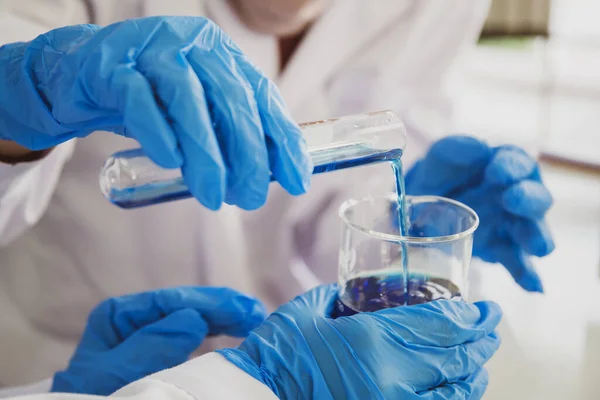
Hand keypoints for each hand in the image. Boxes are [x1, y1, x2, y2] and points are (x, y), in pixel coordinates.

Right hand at [0, 16, 311, 209]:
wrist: (78, 76)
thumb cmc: (148, 99)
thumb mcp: (196, 111)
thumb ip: (227, 132)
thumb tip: (266, 174)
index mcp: (220, 54)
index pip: (261, 96)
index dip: (282, 140)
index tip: (296, 181)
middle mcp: (192, 44)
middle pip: (230, 99)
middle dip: (248, 154)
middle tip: (251, 196)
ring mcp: (150, 49)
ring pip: (188, 99)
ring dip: (206, 153)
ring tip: (214, 194)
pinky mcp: (110, 65)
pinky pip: (139, 98)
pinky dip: (159, 131)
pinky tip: (172, 162)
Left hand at [51, 287, 265, 395]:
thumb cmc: (94, 399)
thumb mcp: (115, 375)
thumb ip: (152, 345)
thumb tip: (194, 318)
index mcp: (119, 316)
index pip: (171, 301)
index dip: (209, 303)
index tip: (241, 310)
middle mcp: (135, 320)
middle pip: (185, 306)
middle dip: (222, 307)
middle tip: (256, 311)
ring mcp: (149, 336)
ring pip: (193, 319)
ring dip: (224, 318)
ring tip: (253, 316)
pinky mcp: (161, 353)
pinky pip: (193, 337)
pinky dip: (216, 332)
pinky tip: (234, 328)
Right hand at [218, 284, 501, 399]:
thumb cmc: (278, 352)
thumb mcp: (310, 310)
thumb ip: (345, 298)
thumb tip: (361, 292)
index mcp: (373, 340)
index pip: (441, 325)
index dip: (471, 316)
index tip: (485, 309)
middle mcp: (392, 378)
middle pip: (457, 359)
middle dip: (483, 341)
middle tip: (491, 329)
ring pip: (455, 393)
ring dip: (474, 374)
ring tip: (480, 361)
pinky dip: (453, 399)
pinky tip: (456, 390)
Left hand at [405, 136, 553, 291]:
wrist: (419, 204)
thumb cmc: (440, 174)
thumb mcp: (442, 156)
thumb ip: (457, 149)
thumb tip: (479, 149)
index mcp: (506, 166)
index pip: (518, 163)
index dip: (511, 167)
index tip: (496, 172)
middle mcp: (517, 196)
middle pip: (535, 198)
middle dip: (528, 200)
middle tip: (512, 200)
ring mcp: (511, 225)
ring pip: (532, 232)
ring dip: (536, 238)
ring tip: (537, 247)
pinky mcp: (500, 249)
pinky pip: (518, 263)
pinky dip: (527, 275)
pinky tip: (533, 286)